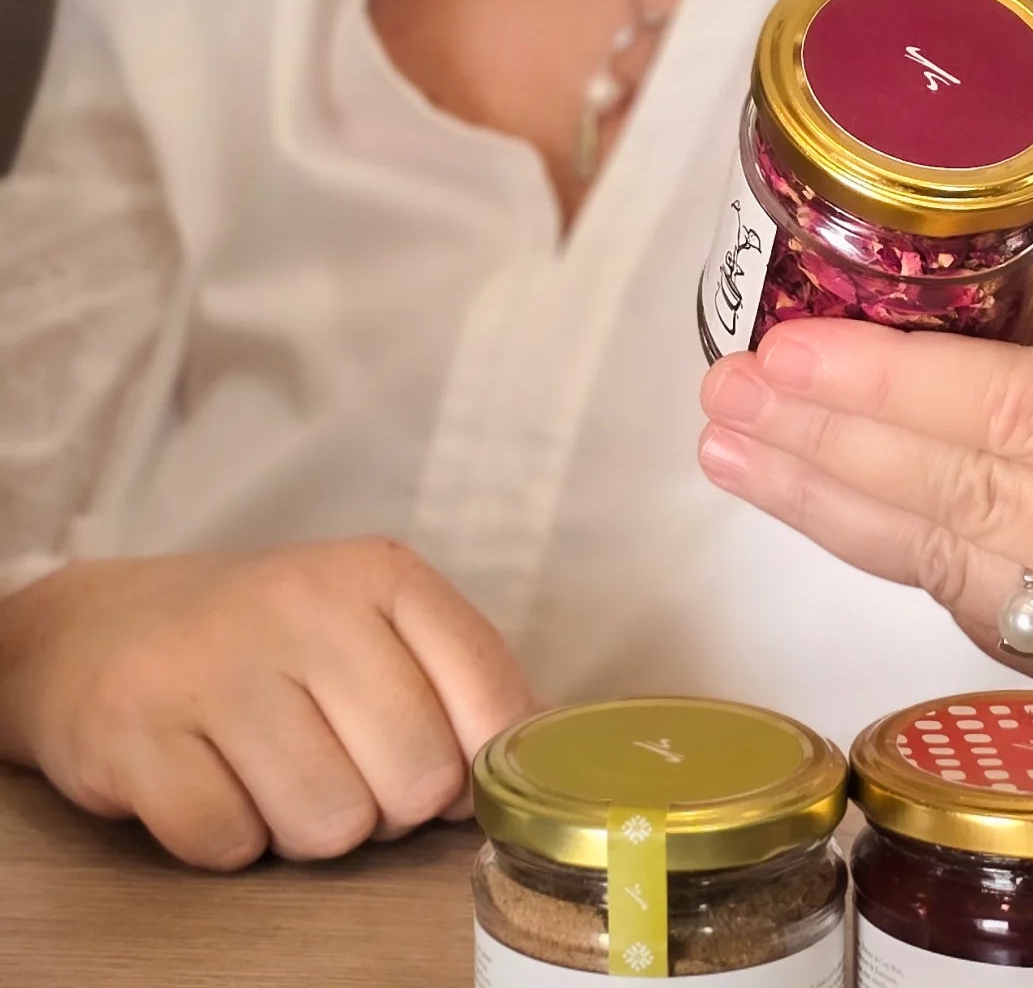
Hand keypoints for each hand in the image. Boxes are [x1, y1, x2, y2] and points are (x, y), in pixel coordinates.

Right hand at [0, 537, 537, 868]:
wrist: (98, 630)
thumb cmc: (266, 644)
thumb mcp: (373, 626)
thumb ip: (461, 679)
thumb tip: (546, 745)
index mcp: (380, 573)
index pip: (492, 699)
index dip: (476, 764)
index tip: (442, 765)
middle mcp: (303, 602)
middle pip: (416, 779)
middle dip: (385, 805)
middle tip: (335, 764)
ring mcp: (215, 664)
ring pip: (328, 825)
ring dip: (304, 827)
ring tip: (268, 771)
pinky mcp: (136, 732)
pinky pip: (230, 845)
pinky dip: (226, 838)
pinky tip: (208, 780)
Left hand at [699, 252, 1032, 776]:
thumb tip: (931, 263)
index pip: (1017, 412)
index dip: (888, 382)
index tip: (790, 347)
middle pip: (961, 497)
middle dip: (823, 442)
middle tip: (726, 393)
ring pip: (946, 567)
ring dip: (822, 504)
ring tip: (731, 449)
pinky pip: (968, 611)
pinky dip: (884, 550)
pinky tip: (811, 501)